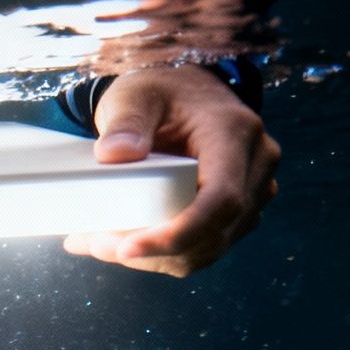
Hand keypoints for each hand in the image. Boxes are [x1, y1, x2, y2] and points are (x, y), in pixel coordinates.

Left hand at [62, 65, 280, 276]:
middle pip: (213, 233)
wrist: (186, 93)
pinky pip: (204, 247)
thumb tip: (112, 155)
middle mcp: (256, 166)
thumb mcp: (137, 95)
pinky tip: (122, 246)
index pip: (221, 200)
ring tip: (97, 244)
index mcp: (236, 134)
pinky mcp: (239, 211)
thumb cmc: (162, 91)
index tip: (127, 249)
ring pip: (208, 249)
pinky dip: (163, 255)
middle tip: (94, 245)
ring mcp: (253, 192)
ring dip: (154, 259)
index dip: (177, 234)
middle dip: (153, 252)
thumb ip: (126, 121)